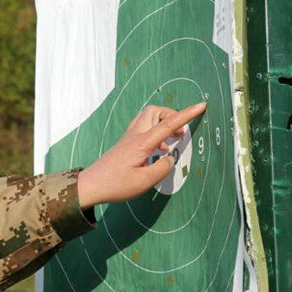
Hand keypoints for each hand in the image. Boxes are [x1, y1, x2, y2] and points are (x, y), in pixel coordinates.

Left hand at [76, 101, 206, 207]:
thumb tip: (169, 158)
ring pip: (147, 118)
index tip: (201, 106)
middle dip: (171, 116)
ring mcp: (127, 138)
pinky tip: (156, 151)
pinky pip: (142, 128)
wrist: (90, 186)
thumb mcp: (144, 182)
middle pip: (155, 111)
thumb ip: (162, 168)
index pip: (168, 123)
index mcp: (142, 143)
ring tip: (170, 143)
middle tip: (179, 133)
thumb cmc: (115, 185)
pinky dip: (153, 133)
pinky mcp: (124, 144)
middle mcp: (134, 135)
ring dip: (162, 125)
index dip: (186, 114)